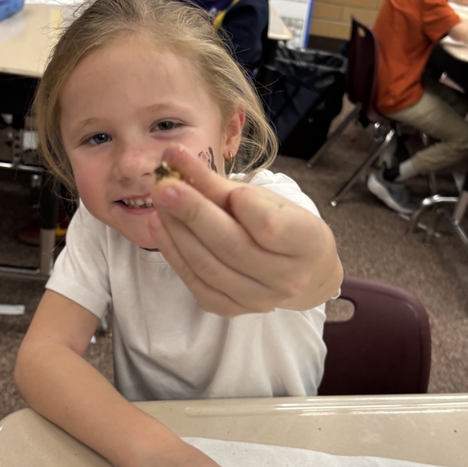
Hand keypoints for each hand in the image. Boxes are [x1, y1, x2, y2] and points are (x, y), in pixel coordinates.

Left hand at [149, 144, 340, 316]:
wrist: (299, 268)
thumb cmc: (280, 222)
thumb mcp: (260, 196)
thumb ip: (216, 181)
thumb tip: (173, 156)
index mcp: (307, 243)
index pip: (270, 226)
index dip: (244, 205)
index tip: (228, 186)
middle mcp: (287, 278)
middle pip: (231, 245)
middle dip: (193, 212)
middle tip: (165, 185)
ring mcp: (259, 300)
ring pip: (208, 266)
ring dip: (177, 231)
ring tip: (160, 200)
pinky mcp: (232, 310)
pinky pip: (196, 283)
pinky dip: (173, 253)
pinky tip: (160, 226)